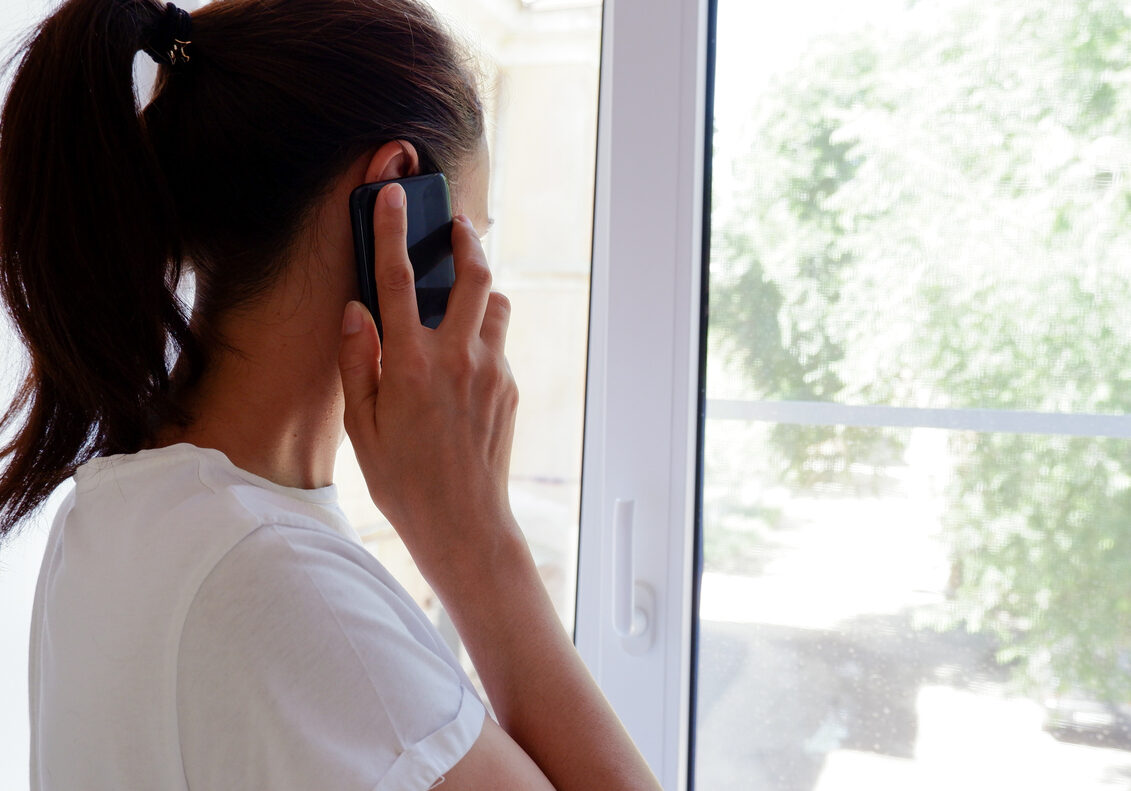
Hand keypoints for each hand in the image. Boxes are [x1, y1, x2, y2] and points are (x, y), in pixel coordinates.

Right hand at [338, 182, 519, 583]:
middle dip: (466, 240)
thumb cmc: (403, 480)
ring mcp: (491, 371)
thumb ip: (357, 362)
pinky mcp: (510, 388)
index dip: (392, 231)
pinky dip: (482, 336)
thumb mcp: (362, 426)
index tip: (394, 197)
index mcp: (410, 365)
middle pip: (473, 275)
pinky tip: (461, 364)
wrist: (464, 523)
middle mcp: (457, 358)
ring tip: (462, 294)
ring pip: (496, 305)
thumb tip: (355, 310)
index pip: (397, 281)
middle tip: (456, 224)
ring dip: (481, 290)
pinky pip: (498, 344)